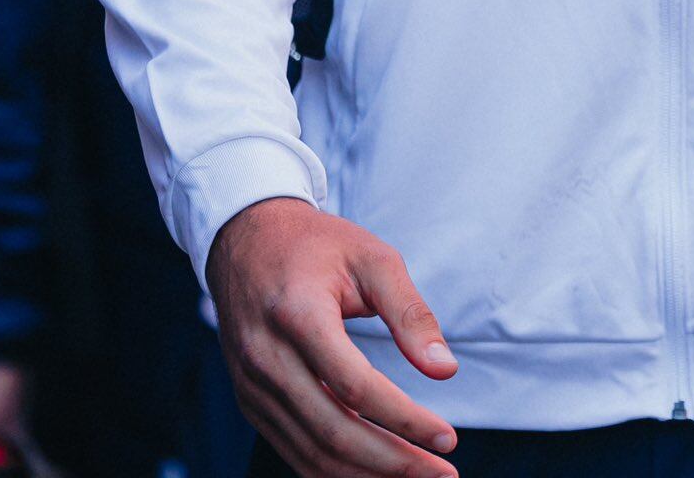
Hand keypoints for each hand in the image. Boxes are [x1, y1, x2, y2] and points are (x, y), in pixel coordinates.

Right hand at [207, 196, 458, 477]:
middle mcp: (267, 359)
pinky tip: (373, 472)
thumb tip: (445, 369)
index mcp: (299, 316)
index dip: (405, 420)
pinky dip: (334, 470)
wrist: (246, 239)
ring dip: (367, 475)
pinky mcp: (250, 401)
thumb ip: (410, 313)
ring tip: (416, 476)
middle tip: (443, 477)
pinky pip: (293, 450)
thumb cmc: (316, 244)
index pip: (357, 387)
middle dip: (393, 463)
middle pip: (334, 432)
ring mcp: (252, 386)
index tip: (447, 439)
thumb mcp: (371, 258)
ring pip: (311, 453)